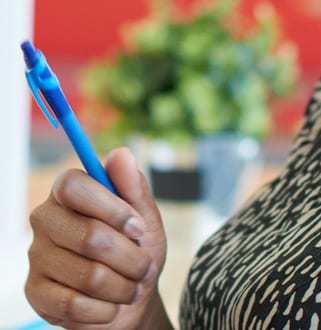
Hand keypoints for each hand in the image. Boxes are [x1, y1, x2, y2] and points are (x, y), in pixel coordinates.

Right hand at [25, 146, 168, 328]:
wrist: (130, 296)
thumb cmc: (136, 247)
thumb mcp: (145, 215)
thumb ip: (133, 186)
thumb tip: (120, 153)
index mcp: (69, 190)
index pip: (75, 186)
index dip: (112, 209)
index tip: (139, 229)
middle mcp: (46, 218)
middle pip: (89, 236)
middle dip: (130, 257)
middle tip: (145, 266)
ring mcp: (37, 256)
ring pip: (88, 274)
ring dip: (123, 286)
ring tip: (133, 286)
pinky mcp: (35, 291)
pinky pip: (74, 304)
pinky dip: (105, 308)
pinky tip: (112, 305)